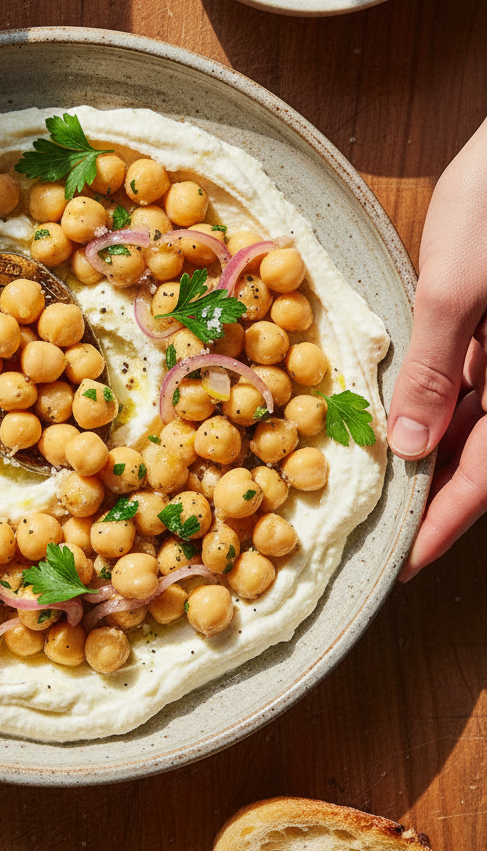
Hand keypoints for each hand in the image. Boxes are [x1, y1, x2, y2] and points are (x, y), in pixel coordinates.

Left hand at [387, 116, 486, 579]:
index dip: (446, 524)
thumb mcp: (459, 285)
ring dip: (426, 451)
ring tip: (374, 483)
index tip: (405, 564)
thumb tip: (409, 449)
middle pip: (481, 452)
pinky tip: (392, 413)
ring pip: (470, 418)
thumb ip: (435, 369)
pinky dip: (429, 401)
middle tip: (380, 531)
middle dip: (433, 496)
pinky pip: (462, 377)